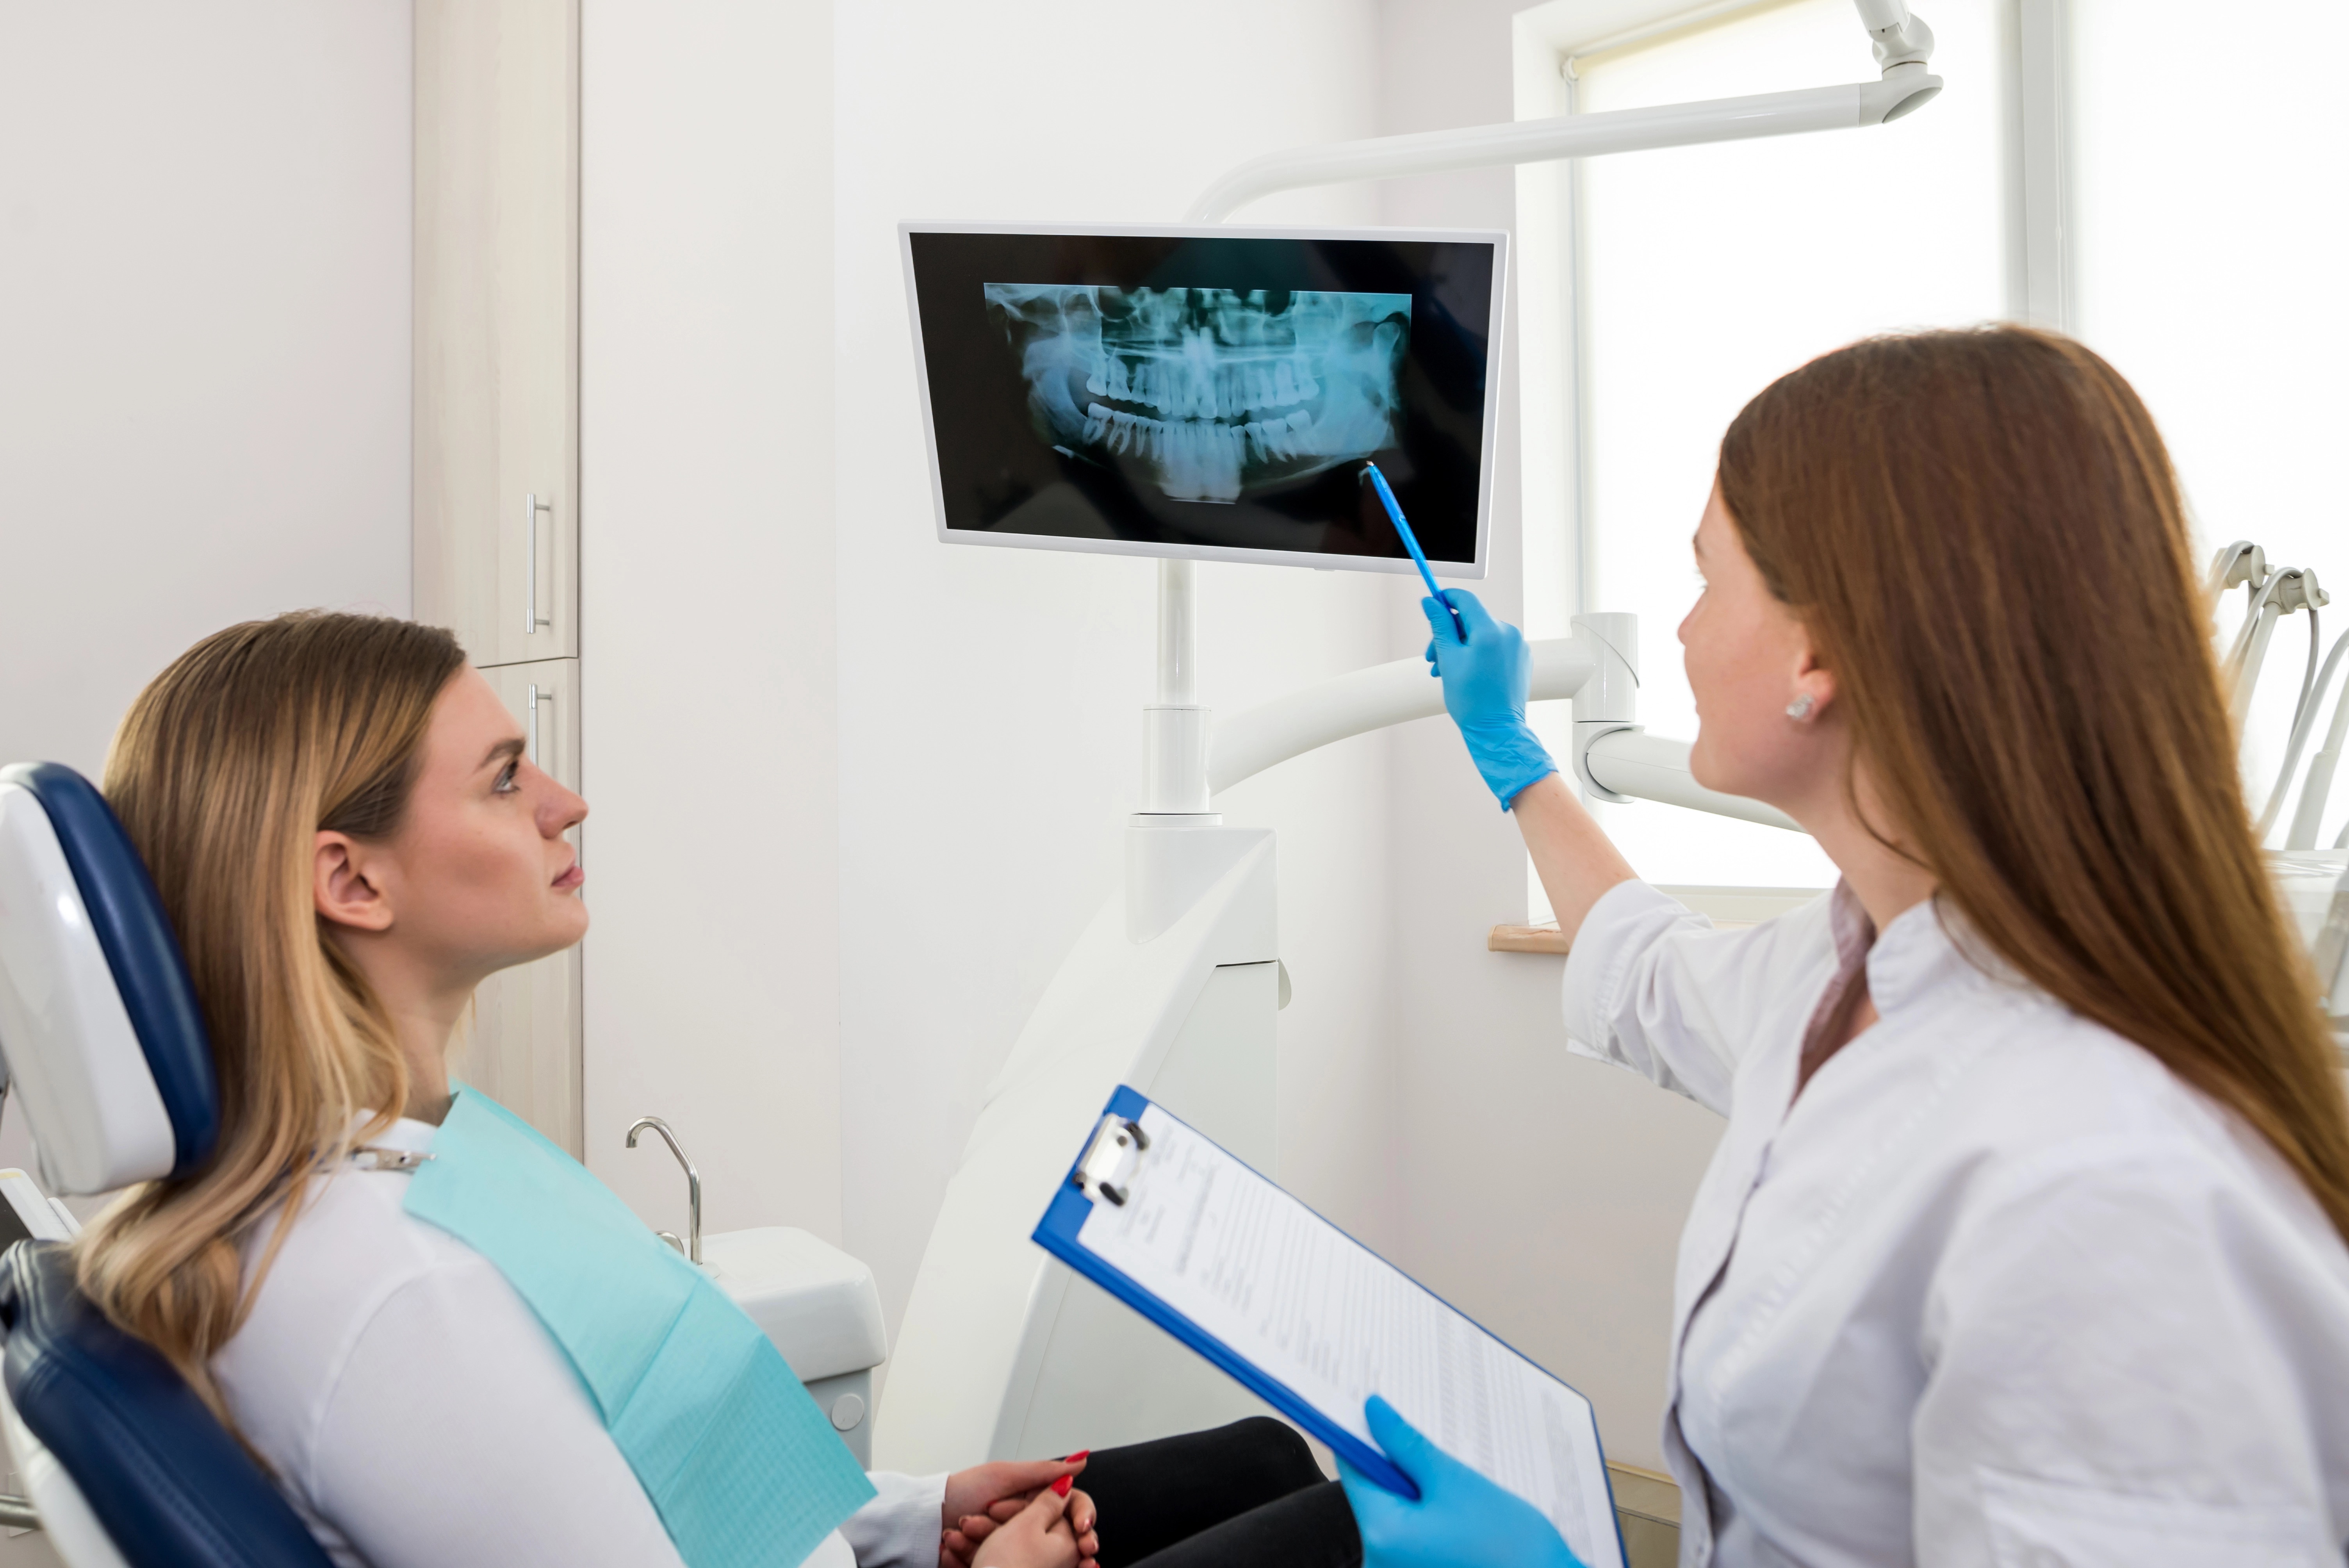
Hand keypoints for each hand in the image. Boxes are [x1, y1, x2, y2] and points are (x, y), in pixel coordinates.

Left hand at [941, 1457, 1096, 1567]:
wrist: (925, 1517)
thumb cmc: (961, 1491)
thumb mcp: (1003, 1475)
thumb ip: (1044, 1471)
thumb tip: (1081, 1460)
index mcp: (1033, 1498)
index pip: (1070, 1509)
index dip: (1082, 1519)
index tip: (1084, 1530)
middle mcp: (1026, 1522)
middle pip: (1053, 1535)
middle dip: (1036, 1537)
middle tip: (1017, 1537)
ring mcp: (1010, 1545)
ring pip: (1028, 1554)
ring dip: (990, 1540)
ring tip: (966, 1527)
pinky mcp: (994, 1561)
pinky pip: (1002, 1563)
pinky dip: (975, 1556)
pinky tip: (956, 1544)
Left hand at [1337, 1397, 1586, 1567]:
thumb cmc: (1512, 1547)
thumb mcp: (1455, 1483)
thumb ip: (1407, 1446)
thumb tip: (1373, 1413)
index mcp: (1381, 1536)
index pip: (1353, 1470)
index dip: (1364, 1435)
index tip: (1376, 1410)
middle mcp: (1379, 1562)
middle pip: (1375, 1493)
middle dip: (1399, 1467)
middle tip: (1435, 1451)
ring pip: (1396, 1513)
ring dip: (1418, 1493)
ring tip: (1459, 1491)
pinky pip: (1411, 1535)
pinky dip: (1428, 1516)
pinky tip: (1460, 1514)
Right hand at [1421, 589, 1555, 808]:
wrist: (1497, 730)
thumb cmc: (1472, 701)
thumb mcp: (1448, 659)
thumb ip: (1440, 625)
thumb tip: (1430, 601)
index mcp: (1491, 632)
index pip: (1466, 600)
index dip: (1445, 599)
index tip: (1432, 604)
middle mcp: (1509, 634)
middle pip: (1471, 619)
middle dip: (1448, 634)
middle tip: (1432, 657)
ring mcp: (1518, 646)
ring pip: (1481, 634)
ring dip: (1460, 647)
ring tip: (1446, 670)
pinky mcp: (1521, 658)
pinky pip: (1494, 646)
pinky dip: (1477, 654)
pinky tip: (1465, 672)